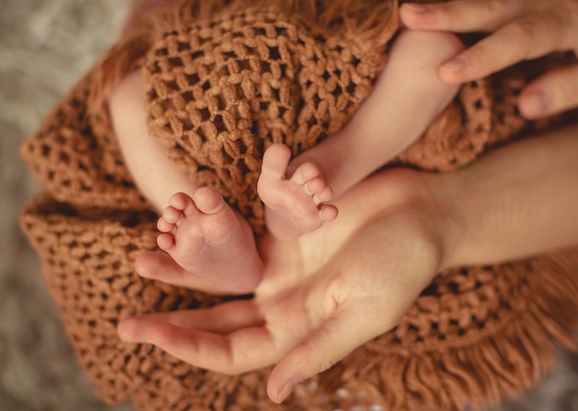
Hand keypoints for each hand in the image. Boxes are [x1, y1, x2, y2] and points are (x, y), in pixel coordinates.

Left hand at [117, 169, 446, 402]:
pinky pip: (238, 236)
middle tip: (126, 324)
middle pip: (219, 322)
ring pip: (222, 279)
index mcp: (301, 329)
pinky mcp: (285, 230)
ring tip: (141, 265)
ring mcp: (284, 266)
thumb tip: (273, 391)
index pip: (235, 350)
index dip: (191, 348)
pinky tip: (183, 228)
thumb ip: (319, 347)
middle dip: (174, 324)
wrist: (422, 213)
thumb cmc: (403, 264)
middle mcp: (286, 303)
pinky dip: (210, 237)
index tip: (149, 335)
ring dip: (184, 276)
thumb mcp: (365, 310)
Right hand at [400, 0, 577, 117]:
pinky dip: (466, 4)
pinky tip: (438, 13)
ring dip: (449, 7)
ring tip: (408, 13)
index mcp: (574, 19)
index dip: (482, 55)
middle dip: (449, 14)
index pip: (520, 38)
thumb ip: (572, 88)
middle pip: (495, 7)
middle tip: (408, 17)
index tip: (445, 71)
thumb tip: (524, 107)